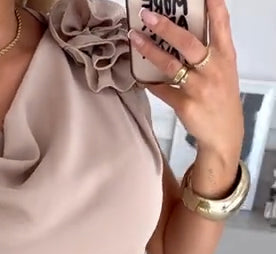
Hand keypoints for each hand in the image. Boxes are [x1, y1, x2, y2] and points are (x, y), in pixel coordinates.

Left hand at [129, 0, 242, 187]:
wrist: (223, 134)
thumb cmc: (221, 97)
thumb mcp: (225, 69)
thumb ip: (212, 48)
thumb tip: (184, 28)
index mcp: (225, 56)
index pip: (221, 24)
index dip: (214, 6)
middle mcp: (213, 69)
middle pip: (188, 42)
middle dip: (166, 27)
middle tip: (147, 15)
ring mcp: (199, 88)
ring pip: (170, 65)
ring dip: (149, 50)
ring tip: (134, 38)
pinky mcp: (185, 106)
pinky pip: (162, 89)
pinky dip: (149, 81)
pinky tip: (140, 74)